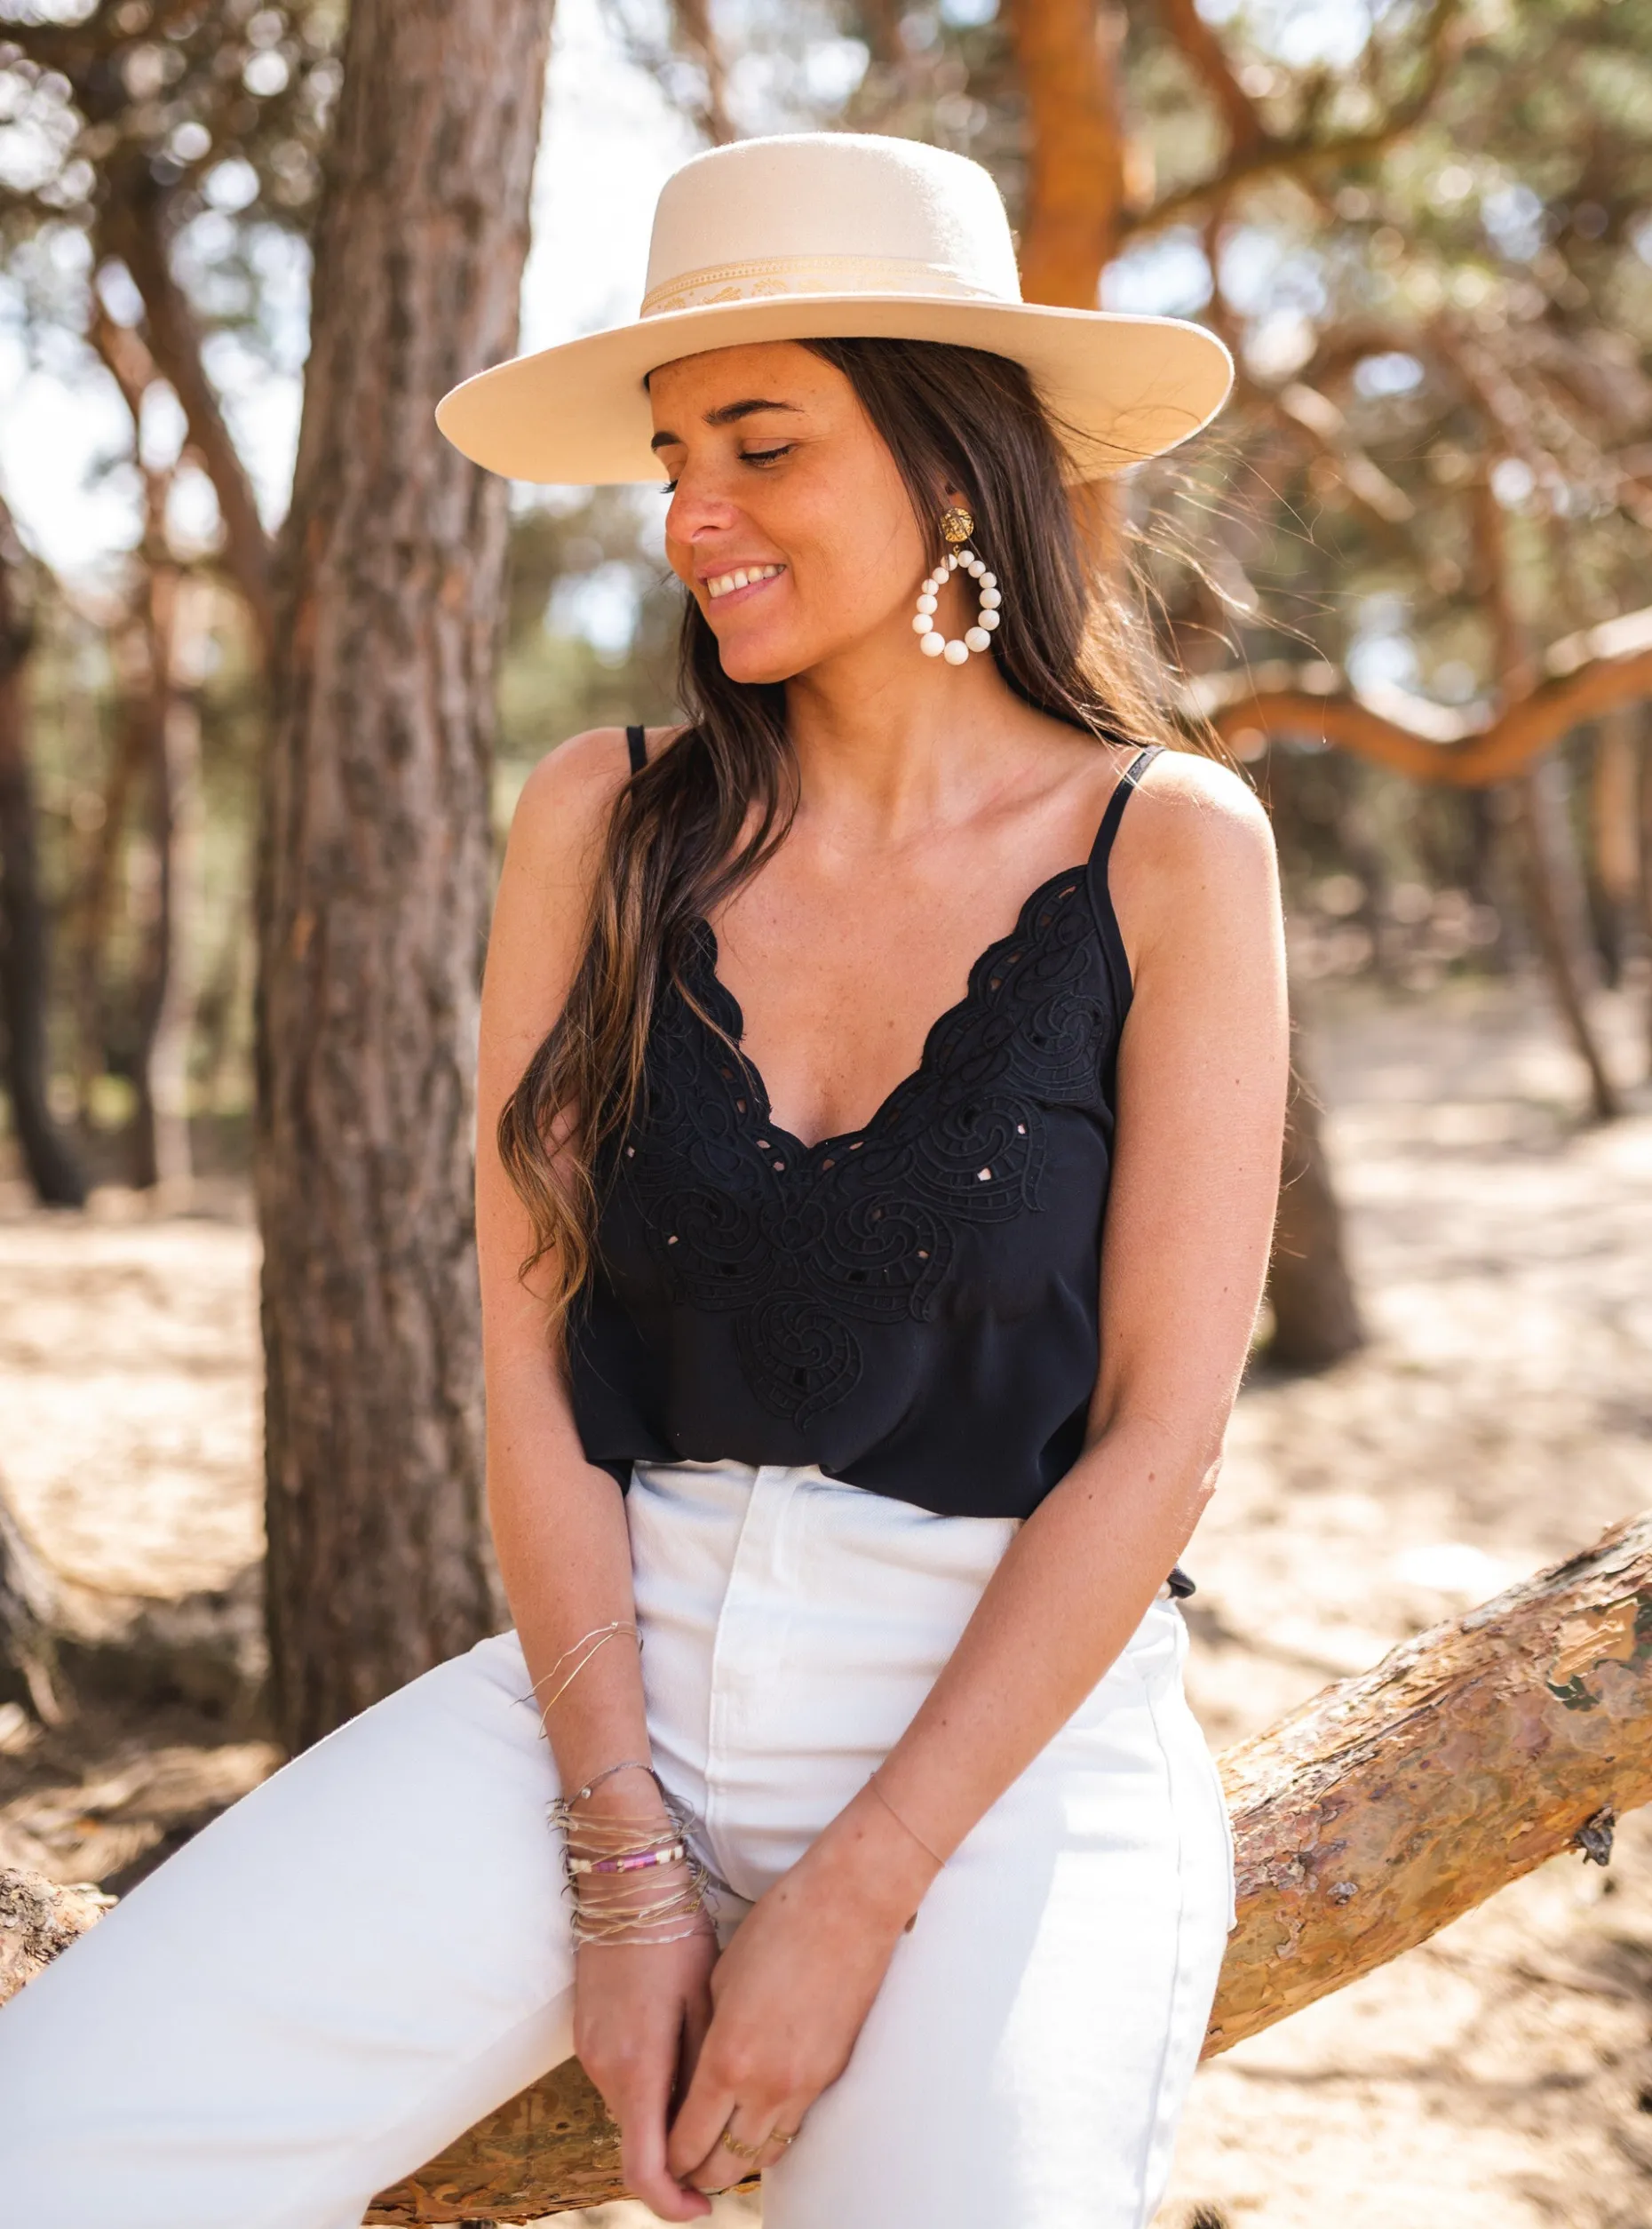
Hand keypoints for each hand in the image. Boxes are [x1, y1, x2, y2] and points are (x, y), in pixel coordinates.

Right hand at [573, 1897, 718, 2220]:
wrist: (624, 1884)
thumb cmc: (676, 1936)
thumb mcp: (707, 2003)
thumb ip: (705, 2072)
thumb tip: (715, 2126)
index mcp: (638, 2067)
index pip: (644, 2168)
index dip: (673, 2202)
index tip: (705, 2206)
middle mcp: (605, 2069)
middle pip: (639, 2143)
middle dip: (677, 2158)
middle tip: (724, 2145)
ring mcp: (590, 2052)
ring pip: (630, 2112)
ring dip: (664, 2120)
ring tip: (710, 2093)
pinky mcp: (588, 2035)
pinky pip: (621, 2083)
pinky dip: (650, 2090)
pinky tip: (681, 2060)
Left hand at [664, 1789, 937, 2192]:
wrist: (848, 1905)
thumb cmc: (778, 1928)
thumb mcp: (720, 1982)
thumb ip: (704, 2040)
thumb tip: (695, 2081)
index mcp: (728, 2060)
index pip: (687, 2142)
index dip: (667, 2159)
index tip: (658, 2155)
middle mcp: (767, 2086)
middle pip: (724, 2167)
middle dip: (697, 2173)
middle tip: (682, 2164)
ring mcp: (804, 2086)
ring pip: (762, 2157)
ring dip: (734, 2159)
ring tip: (715, 2148)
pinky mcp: (831, 2075)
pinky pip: (792, 2127)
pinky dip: (767, 2133)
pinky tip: (753, 2117)